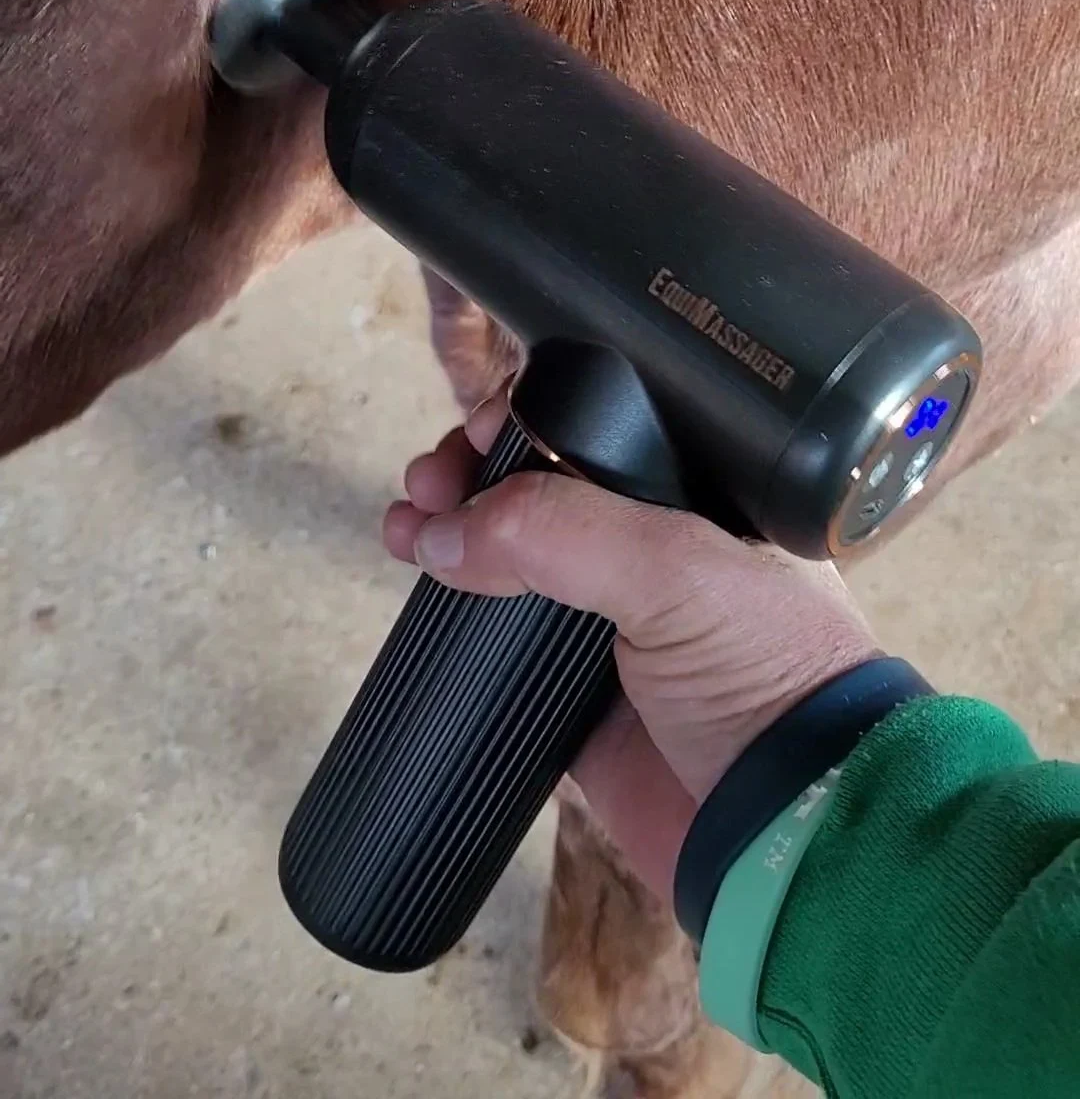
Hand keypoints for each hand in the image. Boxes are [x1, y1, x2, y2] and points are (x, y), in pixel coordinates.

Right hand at [384, 389, 877, 895]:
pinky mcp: (578, 694)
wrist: (785, 827)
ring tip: (401, 529)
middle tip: (425, 485)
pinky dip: (455, 612)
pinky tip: (420, 585)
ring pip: (513, 560)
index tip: (469, 436)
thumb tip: (448, 529)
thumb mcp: (678, 571)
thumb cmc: (769, 676)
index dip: (525, 426)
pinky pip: (500, 640)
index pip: (596, 434)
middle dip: (474, 478)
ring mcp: (615, 624)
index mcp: (700, 499)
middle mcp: (657, 551)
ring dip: (452, 535)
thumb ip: (564, 531)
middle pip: (541, 492)